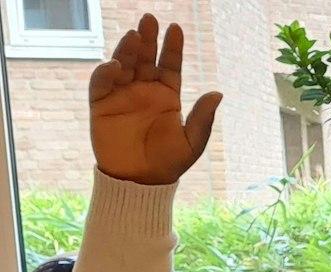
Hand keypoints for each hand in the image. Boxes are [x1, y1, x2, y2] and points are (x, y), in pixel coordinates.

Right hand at [89, 14, 222, 185]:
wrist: (141, 182)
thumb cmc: (169, 163)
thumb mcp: (191, 142)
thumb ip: (202, 118)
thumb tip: (217, 93)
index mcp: (167, 96)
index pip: (170, 65)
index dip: (172, 47)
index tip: (176, 28)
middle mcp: (144, 90)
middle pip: (145, 58)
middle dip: (148, 38)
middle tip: (149, 19)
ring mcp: (122, 95)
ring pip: (124, 64)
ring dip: (128, 50)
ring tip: (135, 36)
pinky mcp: (101, 104)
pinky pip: (101, 83)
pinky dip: (106, 72)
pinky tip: (117, 66)